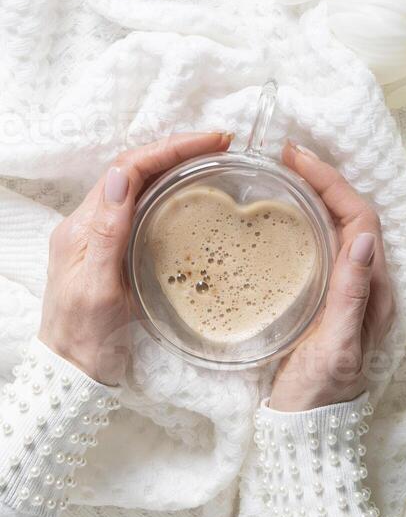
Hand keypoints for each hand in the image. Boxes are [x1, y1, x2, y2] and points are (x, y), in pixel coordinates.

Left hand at [39, 132, 231, 384]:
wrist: (73, 373)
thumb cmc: (86, 339)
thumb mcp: (97, 289)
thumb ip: (108, 233)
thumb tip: (120, 176)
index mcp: (83, 226)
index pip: (128, 169)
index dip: (169, 148)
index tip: (210, 143)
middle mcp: (90, 223)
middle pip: (135, 169)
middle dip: (177, 149)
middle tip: (221, 144)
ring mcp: (101, 234)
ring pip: (139, 183)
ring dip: (175, 164)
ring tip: (213, 158)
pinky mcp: (114, 248)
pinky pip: (142, 205)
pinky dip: (170, 189)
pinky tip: (193, 191)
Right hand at [269, 142, 394, 411]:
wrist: (306, 428)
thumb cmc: (319, 393)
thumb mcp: (336, 347)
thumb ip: (351, 296)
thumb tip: (366, 238)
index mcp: (375, 291)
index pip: (361, 219)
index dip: (333, 183)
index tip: (298, 159)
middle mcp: (367, 284)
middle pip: (352, 215)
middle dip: (324, 179)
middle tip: (287, 157)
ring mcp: (348, 289)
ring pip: (338, 227)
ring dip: (316, 195)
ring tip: (284, 174)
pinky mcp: (328, 296)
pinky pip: (323, 245)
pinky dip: (307, 219)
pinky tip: (284, 215)